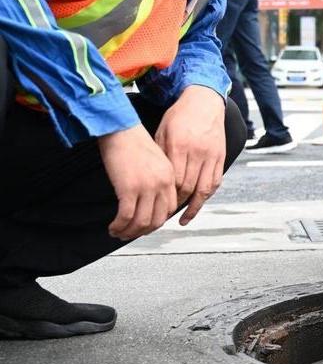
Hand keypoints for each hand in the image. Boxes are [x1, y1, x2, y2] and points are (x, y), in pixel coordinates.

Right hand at [98, 124, 176, 240]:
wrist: (120, 130)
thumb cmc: (133, 143)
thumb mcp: (155, 162)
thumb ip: (158, 180)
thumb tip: (149, 201)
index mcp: (170, 177)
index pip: (169, 209)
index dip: (157, 221)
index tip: (145, 225)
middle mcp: (161, 184)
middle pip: (157, 219)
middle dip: (143, 231)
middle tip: (131, 234)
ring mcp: (146, 187)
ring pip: (141, 222)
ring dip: (129, 232)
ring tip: (118, 233)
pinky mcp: (128, 188)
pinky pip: (125, 217)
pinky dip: (119, 226)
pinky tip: (112, 227)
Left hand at [154, 85, 226, 224]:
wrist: (204, 101)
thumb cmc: (179, 116)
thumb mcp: (163, 131)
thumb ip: (160, 155)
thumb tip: (154, 180)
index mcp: (179, 146)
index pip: (174, 181)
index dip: (166, 197)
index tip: (157, 206)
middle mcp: (197, 152)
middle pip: (188, 187)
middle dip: (177, 204)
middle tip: (165, 215)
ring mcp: (212, 155)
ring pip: (205, 188)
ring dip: (194, 206)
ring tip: (185, 218)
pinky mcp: (221, 156)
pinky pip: (215, 181)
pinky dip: (207, 195)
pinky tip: (199, 203)